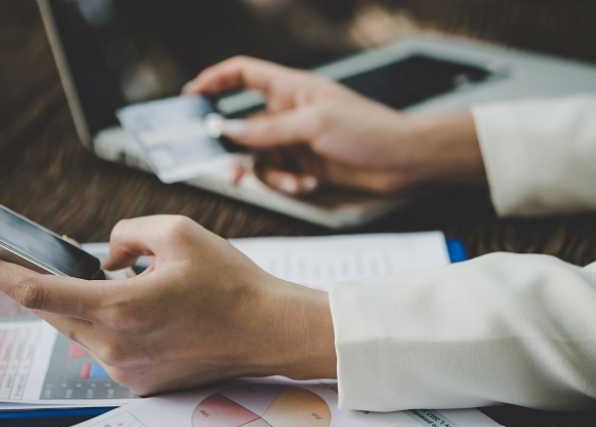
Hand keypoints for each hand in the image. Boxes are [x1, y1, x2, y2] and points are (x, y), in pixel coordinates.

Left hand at [0, 215, 335, 394]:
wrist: (268, 329)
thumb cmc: (230, 282)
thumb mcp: (177, 231)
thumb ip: (124, 234)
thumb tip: (103, 257)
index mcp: (118, 307)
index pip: (36, 292)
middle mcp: (114, 346)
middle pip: (53, 311)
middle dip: (40, 283)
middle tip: (29, 259)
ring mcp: (125, 369)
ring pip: (79, 329)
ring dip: (83, 304)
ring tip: (116, 282)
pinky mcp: (139, 380)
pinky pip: (104, 346)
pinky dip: (107, 323)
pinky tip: (139, 308)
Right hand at [183, 56, 484, 194]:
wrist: (405, 161)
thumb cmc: (368, 130)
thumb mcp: (313, 126)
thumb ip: (267, 131)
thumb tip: (228, 131)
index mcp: (291, 88)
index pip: (244, 74)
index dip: (215, 80)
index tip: (191, 96)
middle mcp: (290, 112)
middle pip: (245, 126)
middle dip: (237, 149)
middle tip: (230, 169)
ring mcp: (297, 140)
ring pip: (260, 158)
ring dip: (271, 174)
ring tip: (294, 182)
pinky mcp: (306, 164)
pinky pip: (280, 175)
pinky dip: (288, 183)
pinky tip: (310, 184)